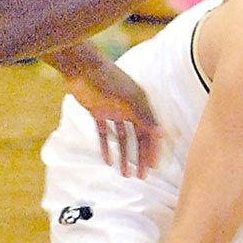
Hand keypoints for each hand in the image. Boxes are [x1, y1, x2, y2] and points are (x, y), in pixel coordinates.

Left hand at [64, 58, 161, 177]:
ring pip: (123, 138)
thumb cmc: (107, 79)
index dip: (152, 149)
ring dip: (124, 156)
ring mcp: (113, 111)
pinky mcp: (97, 112)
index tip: (153, 167)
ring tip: (125, 174)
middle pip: (138, 138)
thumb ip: (144, 117)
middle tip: (141, 176)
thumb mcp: (128, 100)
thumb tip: (161, 134)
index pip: (150, 132)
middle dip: (140, 157)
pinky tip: (108, 161)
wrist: (81, 66)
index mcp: (140, 104)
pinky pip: (104, 133)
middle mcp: (129, 109)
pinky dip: (106, 147)